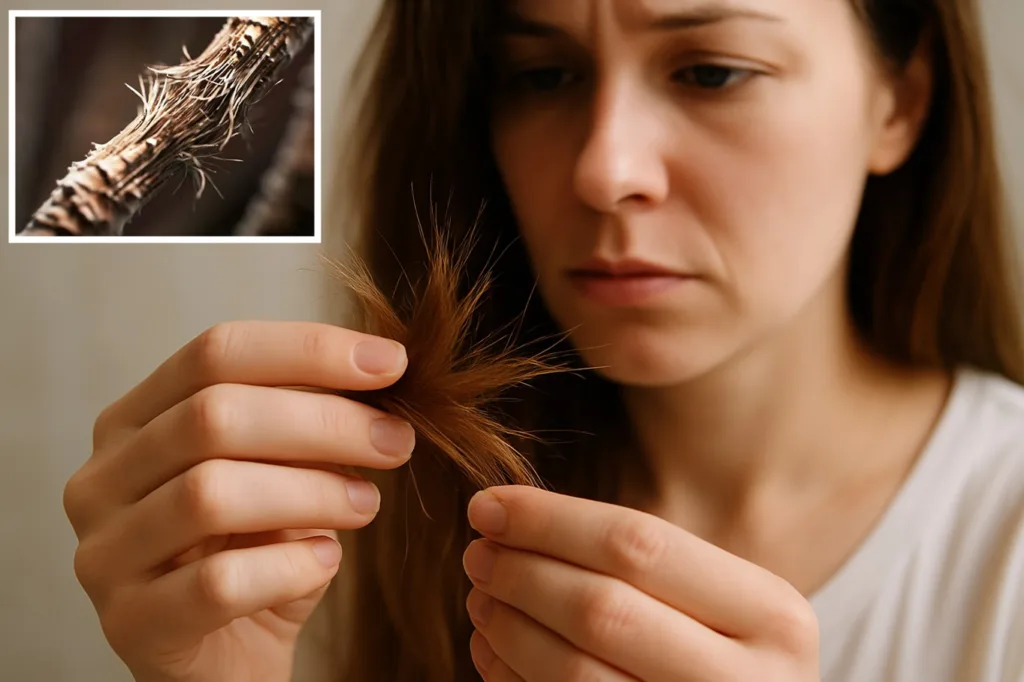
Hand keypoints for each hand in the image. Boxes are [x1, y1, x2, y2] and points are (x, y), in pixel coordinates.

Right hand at [63, 321, 414, 681]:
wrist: (226, 660)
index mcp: (135, 420)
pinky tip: (327, 561)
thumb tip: (379, 370)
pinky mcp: (131, 623)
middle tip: (395, 440)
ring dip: (313, 492)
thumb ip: (310, 422)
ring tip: (367, 504)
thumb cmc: (256, 552)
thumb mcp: (285, 472)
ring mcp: (105, 553)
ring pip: (212, 493)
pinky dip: (291, 567)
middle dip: (324, 421)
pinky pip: (218, 582)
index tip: (391, 363)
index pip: (216, 352)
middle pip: (213, 416)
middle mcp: (102, 477)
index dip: (309, 349)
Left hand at [461, 486, 819, 681]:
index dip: (550, 520)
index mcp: (772, 614)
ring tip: (481, 597)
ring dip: (510, 627)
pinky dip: (515, 676)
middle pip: (602, 607)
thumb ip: (642, 563)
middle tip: (477, 553)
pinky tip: (492, 649)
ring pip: (575, 672)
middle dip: (522, 573)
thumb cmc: (725, 655)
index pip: (639, 544)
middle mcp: (750, 681)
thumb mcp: (721, 604)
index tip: (489, 506)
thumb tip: (511, 519)